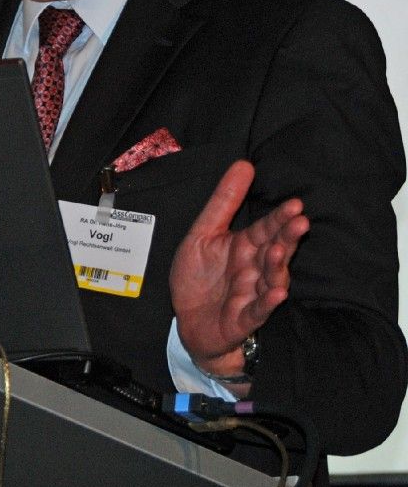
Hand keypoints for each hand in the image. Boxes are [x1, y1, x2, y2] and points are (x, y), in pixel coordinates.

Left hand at [170, 160, 308, 377]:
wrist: (188, 321)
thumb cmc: (198, 278)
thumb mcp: (203, 233)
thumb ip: (224, 201)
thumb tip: (244, 165)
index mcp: (245, 247)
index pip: (266, 228)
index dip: (279, 218)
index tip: (296, 203)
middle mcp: (253, 269)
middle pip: (275, 250)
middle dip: (287, 237)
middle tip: (300, 222)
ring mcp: (251, 294)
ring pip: (271, 279)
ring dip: (277, 266)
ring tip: (279, 250)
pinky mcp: (244, 318)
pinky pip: (259, 310)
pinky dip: (267, 302)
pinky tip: (276, 292)